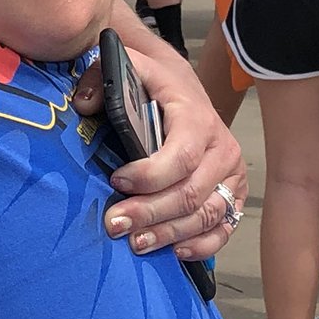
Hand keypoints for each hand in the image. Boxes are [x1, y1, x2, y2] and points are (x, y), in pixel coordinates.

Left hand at [73, 44, 246, 259]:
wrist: (186, 90)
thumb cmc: (154, 86)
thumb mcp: (131, 68)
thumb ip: (103, 78)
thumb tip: (82, 105)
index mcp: (197, 118)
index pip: (181, 156)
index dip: (149, 175)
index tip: (117, 181)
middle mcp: (222, 149)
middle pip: (190, 193)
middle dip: (150, 212)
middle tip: (115, 224)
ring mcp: (233, 175)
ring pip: (206, 216)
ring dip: (169, 234)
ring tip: (134, 242)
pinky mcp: (236, 195)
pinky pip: (224, 229)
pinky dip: (200, 245)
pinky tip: (172, 250)